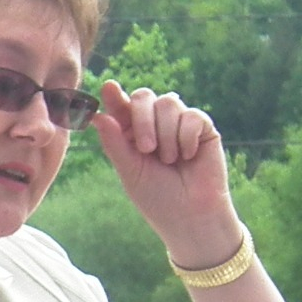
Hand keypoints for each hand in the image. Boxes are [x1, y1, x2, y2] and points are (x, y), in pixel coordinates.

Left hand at [92, 77, 240, 268]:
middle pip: (144, 97)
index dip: (114, 96)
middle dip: (142, 119)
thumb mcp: (130, 171)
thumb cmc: (156, 197)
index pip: (121, 108)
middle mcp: (154, 125)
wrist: (190, 215)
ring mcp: (179, 124)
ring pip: (168, 103)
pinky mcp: (203, 128)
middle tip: (146, 148)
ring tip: (169, 160)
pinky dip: (186, 137)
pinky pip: (192, 115)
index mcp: (131, 135)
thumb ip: (115, 143)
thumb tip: (98, 115)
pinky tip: (187, 157)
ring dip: (165, 133)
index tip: (107, 86)